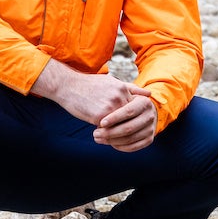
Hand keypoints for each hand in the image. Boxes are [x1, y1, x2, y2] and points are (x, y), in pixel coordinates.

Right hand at [31, 60, 151, 142]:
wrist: (68, 86)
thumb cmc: (90, 85)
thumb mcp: (112, 82)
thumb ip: (131, 89)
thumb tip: (149, 94)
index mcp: (123, 89)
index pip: (136, 108)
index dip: (132, 118)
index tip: (130, 123)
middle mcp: (119, 97)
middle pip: (130, 119)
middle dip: (127, 127)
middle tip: (123, 134)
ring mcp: (110, 107)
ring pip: (120, 126)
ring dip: (117, 133)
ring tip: (111, 136)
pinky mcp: (99, 117)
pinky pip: (107, 130)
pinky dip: (106, 134)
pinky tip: (100, 135)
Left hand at [93, 94, 157, 151]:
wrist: (144, 112)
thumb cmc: (128, 101)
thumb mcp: (126, 93)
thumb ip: (118, 94)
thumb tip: (114, 96)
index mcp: (145, 102)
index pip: (129, 111)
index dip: (114, 118)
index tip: (101, 123)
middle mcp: (150, 116)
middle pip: (129, 128)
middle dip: (110, 133)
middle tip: (95, 133)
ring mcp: (151, 129)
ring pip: (129, 139)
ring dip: (111, 141)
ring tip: (98, 138)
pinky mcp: (149, 140)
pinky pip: (133, 147)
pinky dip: (119, 147)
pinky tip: (109, 143)